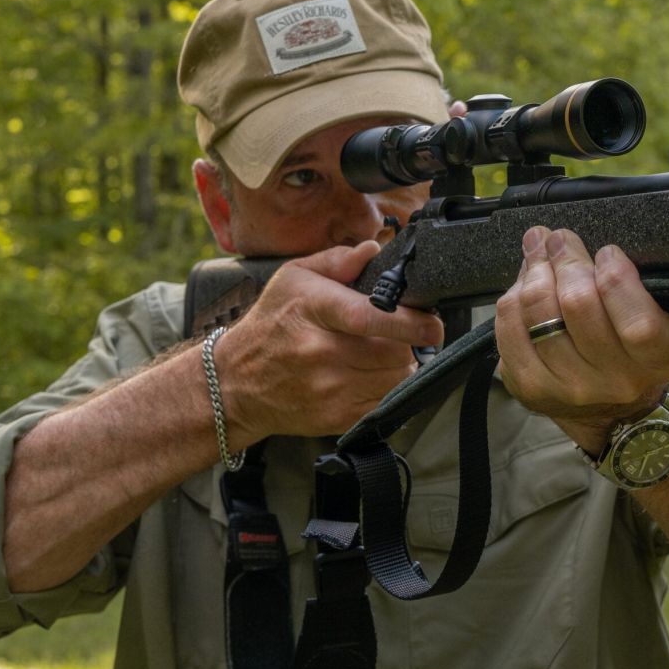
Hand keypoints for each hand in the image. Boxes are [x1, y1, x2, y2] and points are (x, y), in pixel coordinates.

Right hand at [212, 241, 443, 439]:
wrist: (235, 383)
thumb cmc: (269, 325)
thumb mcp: (292, 279)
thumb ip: (336, 261)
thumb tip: (373, 250)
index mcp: (313, 310)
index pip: (369, 317)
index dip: (410, 322)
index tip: (432, 324)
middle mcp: (320, 352)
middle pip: (393, 351)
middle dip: (409, 343)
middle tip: (405, 335)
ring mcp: (328, 390)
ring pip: (395, 380)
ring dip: (402, 367)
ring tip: (388, 354)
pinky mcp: (335, 418)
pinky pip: (384, 404)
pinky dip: (390, 390)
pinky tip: (375, 376)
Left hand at [495, 227, 668, 454]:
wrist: (616, 407)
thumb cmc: (639, 344)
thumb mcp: (662, 312)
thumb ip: (635, 280)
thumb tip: (572, 242)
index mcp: (661, 358)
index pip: (637, 322)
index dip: (615, 276)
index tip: (607, 252)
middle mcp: (618, 381)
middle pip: (577, 305)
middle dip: (565, 258)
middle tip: (560, 239)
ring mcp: (571, 388)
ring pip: (537, 313)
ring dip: (534, 270)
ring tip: (539, 251)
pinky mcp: (532, 388)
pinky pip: (510, 329)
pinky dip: (513, 298)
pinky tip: (524, 285)